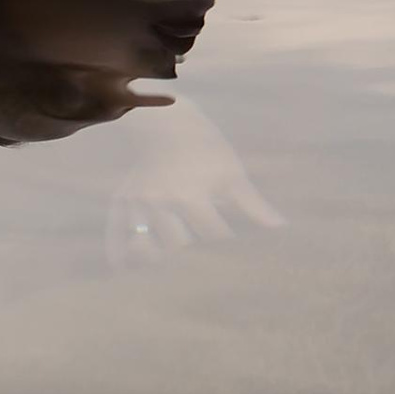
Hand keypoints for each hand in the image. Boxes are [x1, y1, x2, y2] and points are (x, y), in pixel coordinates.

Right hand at [104, 100, 283, 264]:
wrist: (167, 121)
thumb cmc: (207, 149)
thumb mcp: (231, 173)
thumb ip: (252, 204)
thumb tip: (280, 227)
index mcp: (191, 194)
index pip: (212, 234)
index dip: (226, 243)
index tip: (236, 252)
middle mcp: (161, 200)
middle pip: (177, 246)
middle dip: (192, 256)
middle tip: (203, 268)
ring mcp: (138, 201)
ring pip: (145, 244)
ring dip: (158, 258)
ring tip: (170, 272)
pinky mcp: (121, 199)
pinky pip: (114, 231)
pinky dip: (117, 251)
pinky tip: (123, 269)